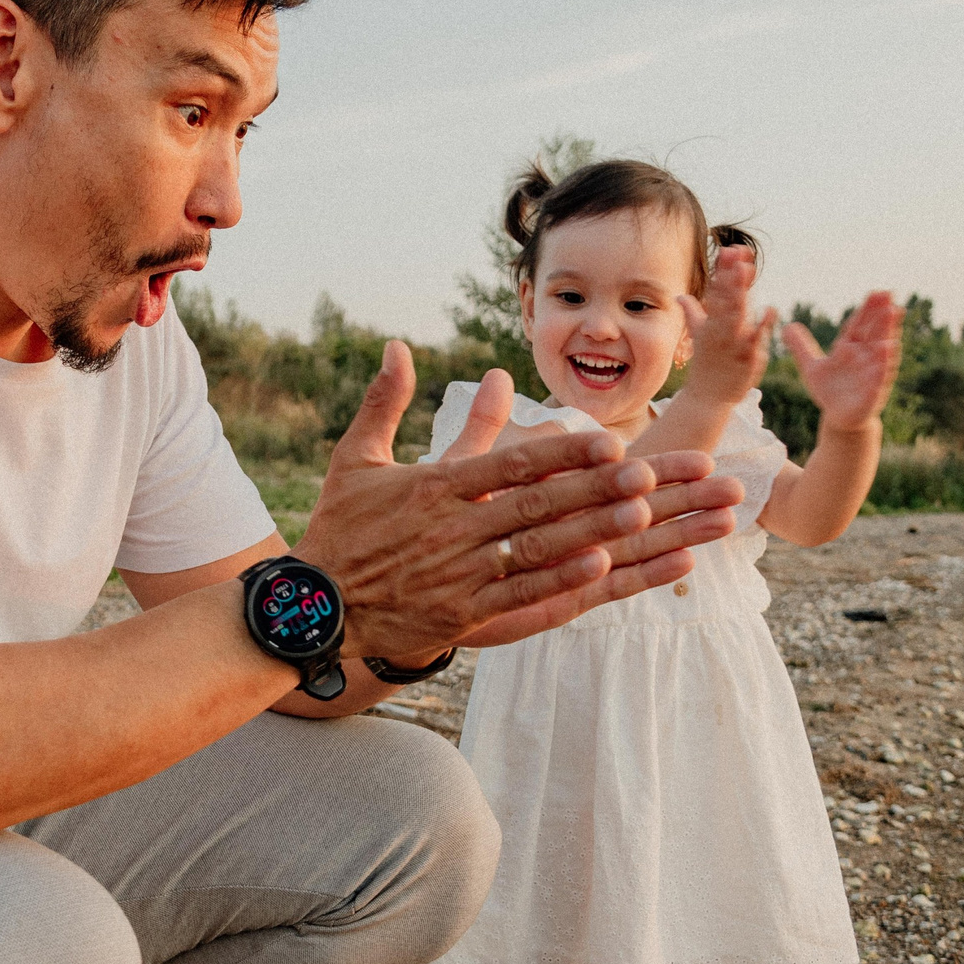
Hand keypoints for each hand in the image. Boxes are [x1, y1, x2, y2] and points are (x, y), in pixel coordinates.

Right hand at [294, 348, 724, 657]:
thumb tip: (397, 346)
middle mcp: (453, 530)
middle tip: (650, 473)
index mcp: (434, 488)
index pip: (509, 464)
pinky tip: (602, 572)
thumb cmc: (341, 528)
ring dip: (593, 533)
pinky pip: (522, 601)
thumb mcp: (357, 458)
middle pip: (536, 505)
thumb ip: (385, 401)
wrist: (313, 606)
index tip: (610, 440)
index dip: (563, 453)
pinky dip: (563, 586)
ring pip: (538, 551)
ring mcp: (461, 577)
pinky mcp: (463, 617)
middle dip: (597, 488)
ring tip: (643, 517)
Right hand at [673, 243, 775, 405]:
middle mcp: (720, 330)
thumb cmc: (705, 366)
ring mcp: (733, 343)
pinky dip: (763, 325)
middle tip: (738, 254)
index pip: (717, 290)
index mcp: (710, 322)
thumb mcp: (697, 336)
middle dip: (731, 276)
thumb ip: (693, 313)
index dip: (724, 270)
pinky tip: (771, 309)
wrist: (707, 398)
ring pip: (738, 313)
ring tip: (747, 270)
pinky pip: (756, 339)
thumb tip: (680, 297)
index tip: (729, 250)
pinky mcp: (747, 358)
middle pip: (727, 297)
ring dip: (741, 291)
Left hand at [784, 290, 903, 430]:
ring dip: (889, 332)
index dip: (867, 309)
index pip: (858, 325)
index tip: (876, 292)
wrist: (838, 418)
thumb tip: (787, 325)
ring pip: (882, 350)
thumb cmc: (830, 390)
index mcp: (850, 349)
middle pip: (874, 331)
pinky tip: (889, 349)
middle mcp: (864, 357)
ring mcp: (872, 373)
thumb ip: (801, 347)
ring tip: (894, 313)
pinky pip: (880, 376)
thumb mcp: (811, 367)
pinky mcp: (873, 391)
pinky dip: (884, 364)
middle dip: (882, 314)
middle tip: (890, 294)